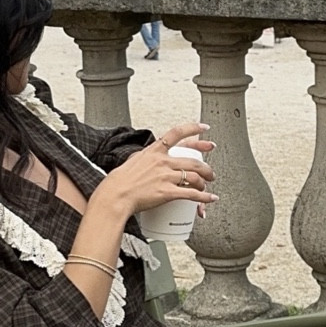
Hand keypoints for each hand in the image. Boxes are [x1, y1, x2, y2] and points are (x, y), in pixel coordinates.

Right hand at [92, 122, 216, 217]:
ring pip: (195, 177)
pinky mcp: (167, 192)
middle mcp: (162, 162)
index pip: (177, 133)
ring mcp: (166, 177)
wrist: (115, 195)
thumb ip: (143, 157)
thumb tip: (143, 157)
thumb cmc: (119, 182)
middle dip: (206, 168)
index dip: (193, 128)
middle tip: (209, 173)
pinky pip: (192, 194)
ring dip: (204, 183)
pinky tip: (210, 198)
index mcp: (154, 151)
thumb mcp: (132, 161)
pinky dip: (204, 197)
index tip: (204, 128)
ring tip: (206, 188)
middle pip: (193, 161)